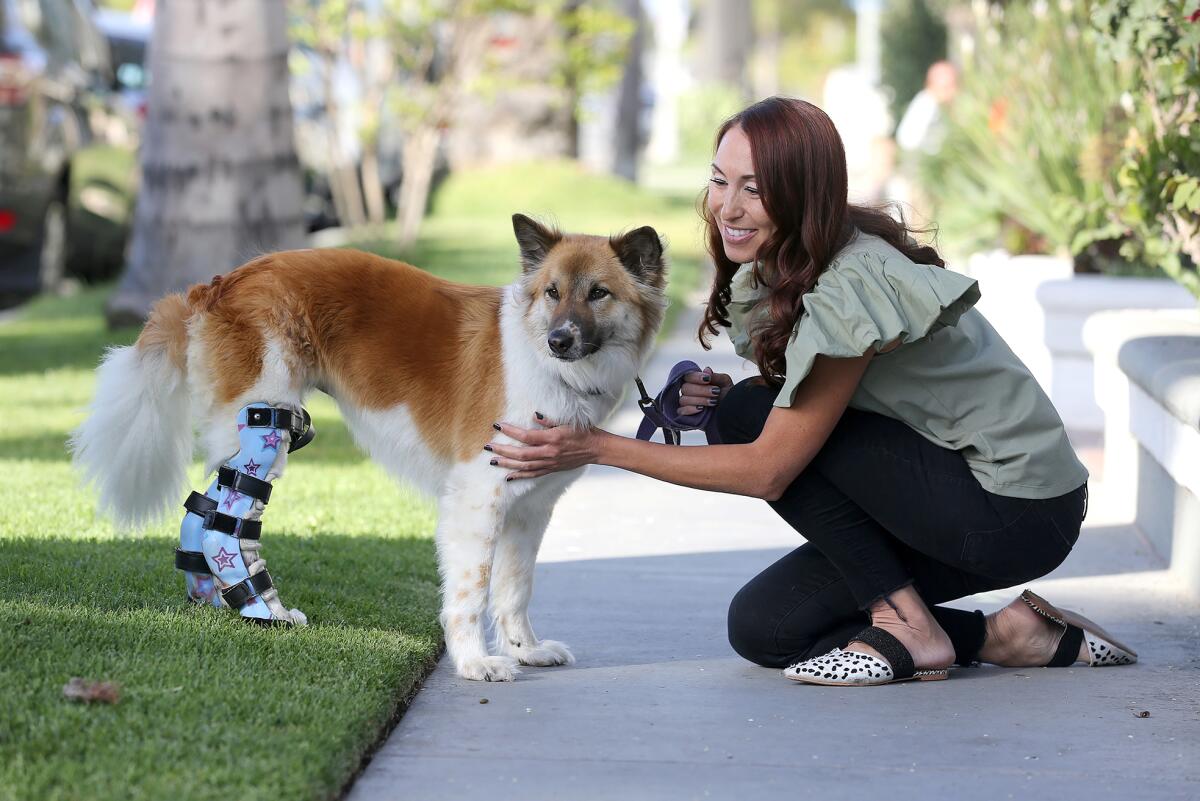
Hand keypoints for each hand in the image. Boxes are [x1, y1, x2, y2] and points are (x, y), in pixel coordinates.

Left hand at [486, 414, 601, 480]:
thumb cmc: (583, 432)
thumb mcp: (567, 422)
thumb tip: (533, 416)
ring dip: (507, 463)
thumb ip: (548, 421)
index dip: (511, 431)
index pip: (526, 436)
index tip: (498, 426)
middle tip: (488, 446)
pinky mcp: (552, 469)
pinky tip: (508, 476)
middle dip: (503, 450)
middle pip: (521, 453)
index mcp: (552, 439)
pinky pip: (533, 475)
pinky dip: (519, 476)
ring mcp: (550, 463)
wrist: (596, 449)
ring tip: (493, 460)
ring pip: (524, 466)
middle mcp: (549, 453)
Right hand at [678, 367, 732, 415]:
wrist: (732, 412)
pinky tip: (701, 409)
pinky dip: (690, 409)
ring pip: (683, 399)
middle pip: (685, 388)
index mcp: (696, 381)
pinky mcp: (686, 415)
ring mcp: (687, 403)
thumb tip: (706, 370)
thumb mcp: (725, 383)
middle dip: (701, 390)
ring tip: (713, 402)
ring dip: (699, 400)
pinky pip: (681, 411)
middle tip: (716, 392)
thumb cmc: (728, 396)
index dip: (695, 377)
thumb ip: (715, 376)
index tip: (708, 379)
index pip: (688, 376)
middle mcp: (689, 391)